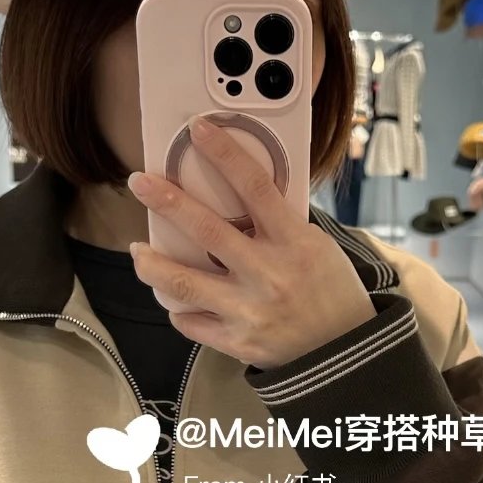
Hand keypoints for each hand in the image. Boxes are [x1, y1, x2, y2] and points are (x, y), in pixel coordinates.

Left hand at [127, 116, 377, 368]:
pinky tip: (175, 299)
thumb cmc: (330, 291)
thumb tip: (236, 193)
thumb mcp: (316, 246)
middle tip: (140, 183)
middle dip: (167, 202)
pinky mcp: (238, 342)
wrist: (345, 352)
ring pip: (184, 282)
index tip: (198, 130)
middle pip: (207, 230)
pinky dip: (179, 308)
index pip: (255, 186)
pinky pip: (192, 322)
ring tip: (137, 250)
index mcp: (294, 242)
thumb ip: (280, 223)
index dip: (224, 153)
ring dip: (151, 264)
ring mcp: (250, 311)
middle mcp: (269, 274)